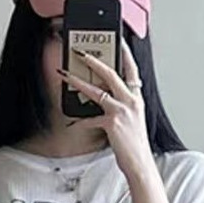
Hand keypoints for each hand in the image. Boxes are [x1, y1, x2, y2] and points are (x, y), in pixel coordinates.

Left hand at [57, 34, 150, 178]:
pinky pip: (90, 119)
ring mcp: (122, 111)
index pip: (132, 69)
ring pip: (96, 91)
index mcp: (137, 98)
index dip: (125, 53)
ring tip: (64, 74)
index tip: (117, 39)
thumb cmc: (134, 143)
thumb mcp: (132, 119)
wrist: (139, 163)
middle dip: (93, 60)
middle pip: (111, 73)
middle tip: (79, 52)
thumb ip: (121, 104)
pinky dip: (80, 122)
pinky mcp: (112, 123)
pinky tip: (72, 124)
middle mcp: (131, 101)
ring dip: (77, 82)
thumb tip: (103, 95)